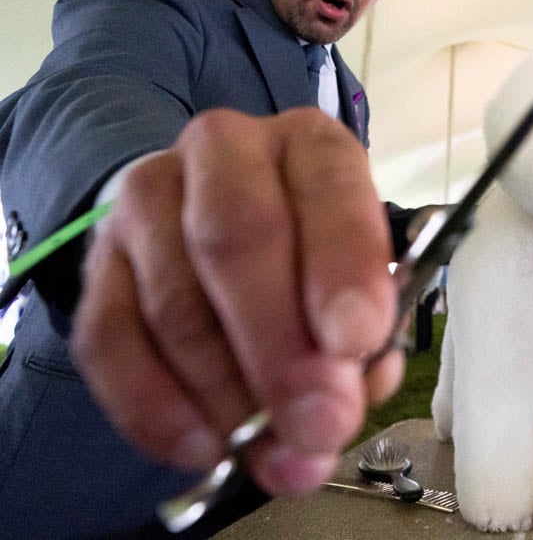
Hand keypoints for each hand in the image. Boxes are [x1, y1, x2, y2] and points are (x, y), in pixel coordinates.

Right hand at [71, 108, 401, 495]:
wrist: (218, 222)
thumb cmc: (315, 254)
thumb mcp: (362, 277)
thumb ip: (368, 331)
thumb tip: (351, 389)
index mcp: (309, 144)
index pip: (329, 189)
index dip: (343, 268)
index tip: (357, 341)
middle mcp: (225, 153)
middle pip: (236, 240)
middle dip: (280, 348)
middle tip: (317, 425)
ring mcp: (148, 201)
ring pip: (175, 302)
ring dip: (228, 394)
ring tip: (275, 454)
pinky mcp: (97, 262)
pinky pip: (110, 341)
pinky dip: (157, 408)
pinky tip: (206, 446)